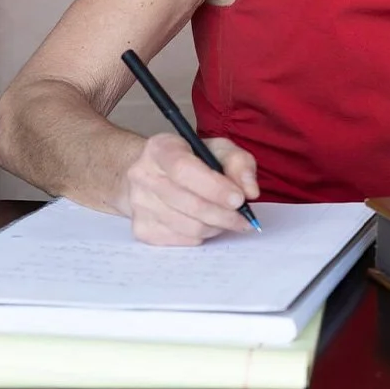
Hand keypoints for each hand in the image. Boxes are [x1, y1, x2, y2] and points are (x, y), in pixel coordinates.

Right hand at [122, 134, 259, 245]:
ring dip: (216, 226)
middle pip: (188, 202)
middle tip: (245, 219)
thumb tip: (250, 191)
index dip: (214, 187)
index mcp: (160, 149)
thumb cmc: (191, 159)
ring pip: (187, 226)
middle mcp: (143, 175)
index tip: (239, 199)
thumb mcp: (218, 149)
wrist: (152, 174)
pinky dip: (202, 235)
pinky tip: (209, 224)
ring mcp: (138, 204)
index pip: (184, 170)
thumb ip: (239, 163)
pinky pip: (180, 240)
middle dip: (223, 214)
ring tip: (229, 220)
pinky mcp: (141, 228)